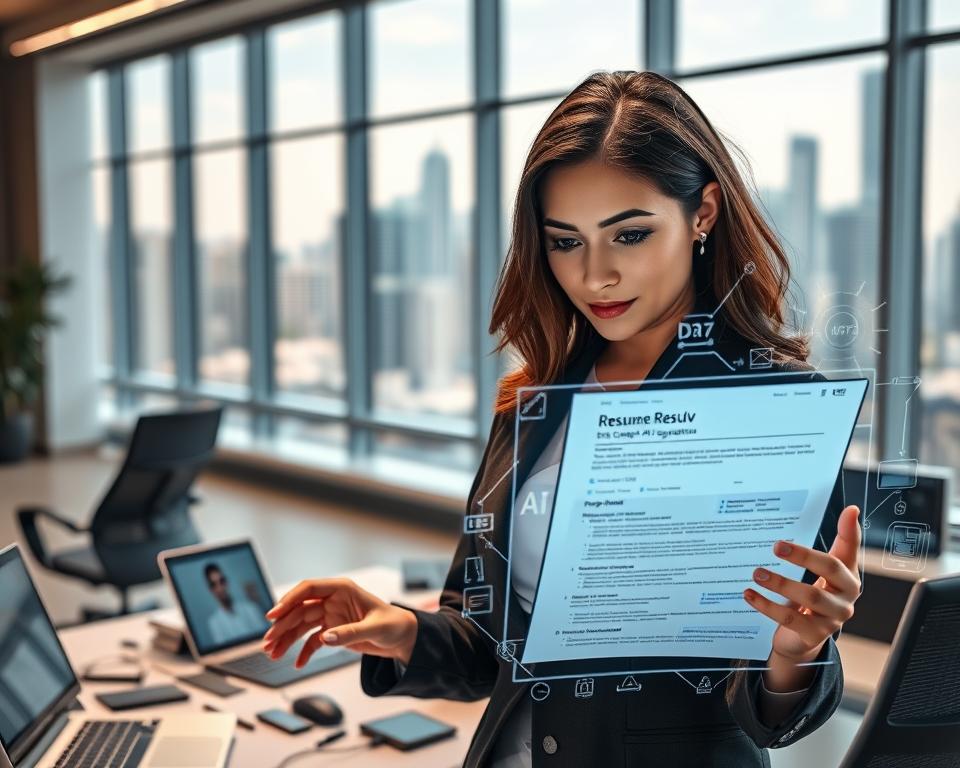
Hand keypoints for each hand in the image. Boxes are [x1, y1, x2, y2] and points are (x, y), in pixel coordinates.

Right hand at [262, 578, 418, 667]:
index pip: (308, 589)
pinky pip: (312, 641)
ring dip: (286, 639)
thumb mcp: (375, 628)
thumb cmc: (394, 625)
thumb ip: (350, 633)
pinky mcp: (332, 631)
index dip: (289, 600)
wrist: (403, 638)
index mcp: (342, 589)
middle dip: (282, 626)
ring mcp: (331, 615)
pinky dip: (303, 652)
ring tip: (272, 654)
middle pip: (299, 610)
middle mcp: (332, 600)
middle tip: (268, 642)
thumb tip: (325, 638)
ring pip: (301, 626)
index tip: (273, 615)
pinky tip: (297, 664)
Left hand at [744, 505, 860, 669]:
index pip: (850, 551)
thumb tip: (851, 510)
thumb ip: (837, 543)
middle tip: (776, 546)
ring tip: (757, 573)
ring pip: (809, 597)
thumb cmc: (815, 595)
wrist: (804, 636)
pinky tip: (750, 595)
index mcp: (848, 578)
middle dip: (803, 556)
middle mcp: (846, 598)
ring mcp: (833, 619)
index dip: (850, 532)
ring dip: (780, 583)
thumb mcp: (824, 571)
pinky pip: (790, 619)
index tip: (848, 510)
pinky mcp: (814, 635)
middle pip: (829, 570)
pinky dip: (767, 606)